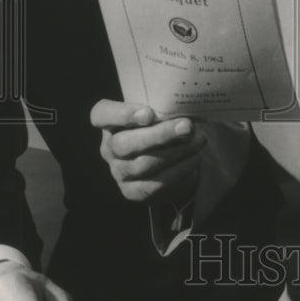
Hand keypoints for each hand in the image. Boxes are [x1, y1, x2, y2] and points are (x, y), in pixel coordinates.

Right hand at [91, 99, 206, 204]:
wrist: (167, 161)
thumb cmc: (161, 127)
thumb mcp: (158, 114)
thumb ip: (162, 109)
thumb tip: (184, 110)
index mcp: (110, 123)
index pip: (101, 115)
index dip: (122, 114)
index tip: (149, 114)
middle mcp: (109, 148)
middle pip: (124, 143)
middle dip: (159, 135)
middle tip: (187, 126)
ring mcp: (119, 172)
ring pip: (142, 164)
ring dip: (175, 152)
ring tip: (198, 141)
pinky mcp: (132, 192)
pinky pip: (154, 184)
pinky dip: (178, 170)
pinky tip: (194, 158)